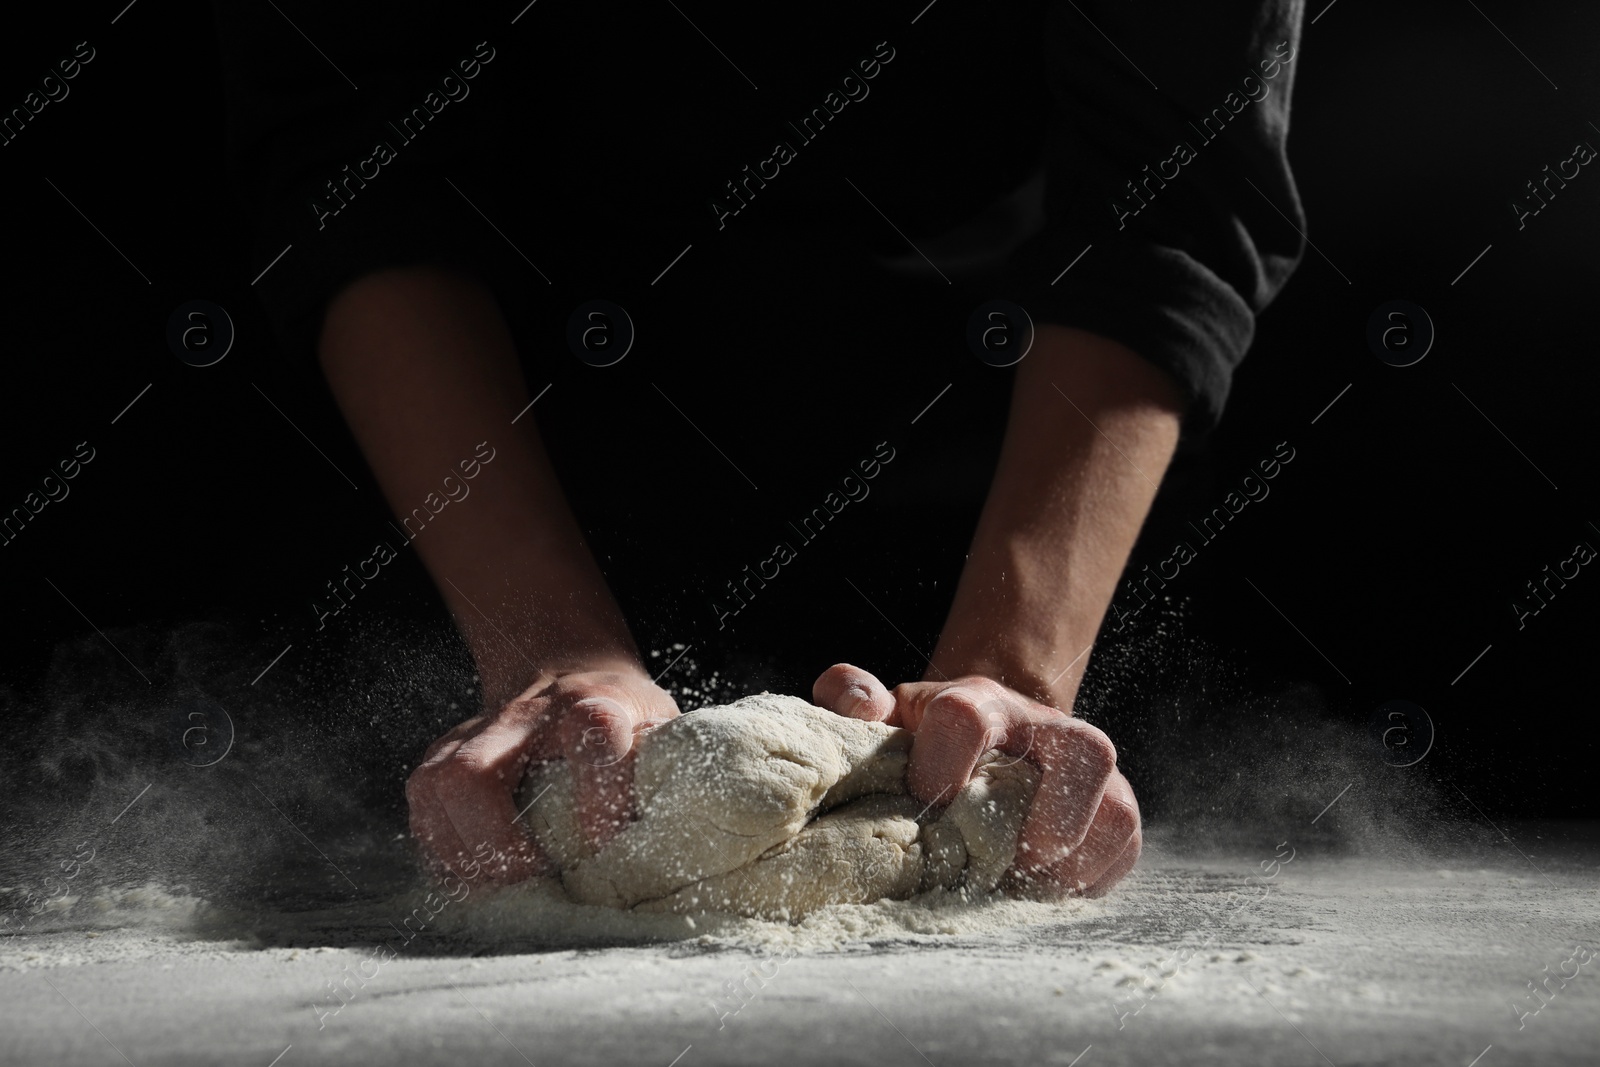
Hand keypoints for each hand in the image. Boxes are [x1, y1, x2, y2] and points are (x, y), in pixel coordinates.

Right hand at [405, 667, 679, 884]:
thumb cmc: (621, 712)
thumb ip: (668, 776)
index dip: (598, 796)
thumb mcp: (658, 726)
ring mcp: (475, 733)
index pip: (592, 737)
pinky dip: (442, 851)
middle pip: (480, 771)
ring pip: (438, 788)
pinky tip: (473, 878)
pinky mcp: (443, 753)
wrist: (564, 663)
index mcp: (594, 703)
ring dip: (462, 853)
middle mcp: (526, 716)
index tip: (603, 847)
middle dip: (496, 841)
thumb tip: (692, 845)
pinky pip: (423, 807)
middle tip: (529, 883)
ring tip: (498, 891)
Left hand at [813, 663, 1139, 897]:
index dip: (940, 770)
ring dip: (1068, 862)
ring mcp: (1093, 772)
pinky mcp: (1116, 811)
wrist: (988, 739)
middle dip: (1038, 823)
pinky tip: (1040, 884)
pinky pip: (1126, 849)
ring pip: (1119, 811)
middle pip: (1087, 753)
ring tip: (1019, 879)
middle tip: (995, 859)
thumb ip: (852, 695)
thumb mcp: (887, 715)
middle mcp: (1049, 729)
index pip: (967, 716)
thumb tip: (860, 704)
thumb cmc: (927, 741)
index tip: (923, 803)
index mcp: (981, 700)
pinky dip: (1086, 878)